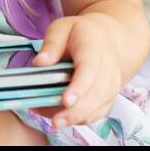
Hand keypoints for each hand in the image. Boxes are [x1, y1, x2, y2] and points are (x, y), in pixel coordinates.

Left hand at [29, 15, 124, 129]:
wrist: (109, 40)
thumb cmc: (80, 33)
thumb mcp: (62, 28)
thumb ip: (51, 44)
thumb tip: (39, 63)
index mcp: (93, 49)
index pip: (89, 70)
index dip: (78, 87)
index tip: (65, 101)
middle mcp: (107, 70)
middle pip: (94, 94)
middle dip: (75, 111)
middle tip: (54, 121)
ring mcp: (111, 86)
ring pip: (97, 107)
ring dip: (76, 118)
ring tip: (54, 122)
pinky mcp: (108, 97)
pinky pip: (97, 112)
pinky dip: (81, 118)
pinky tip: (62, 119)